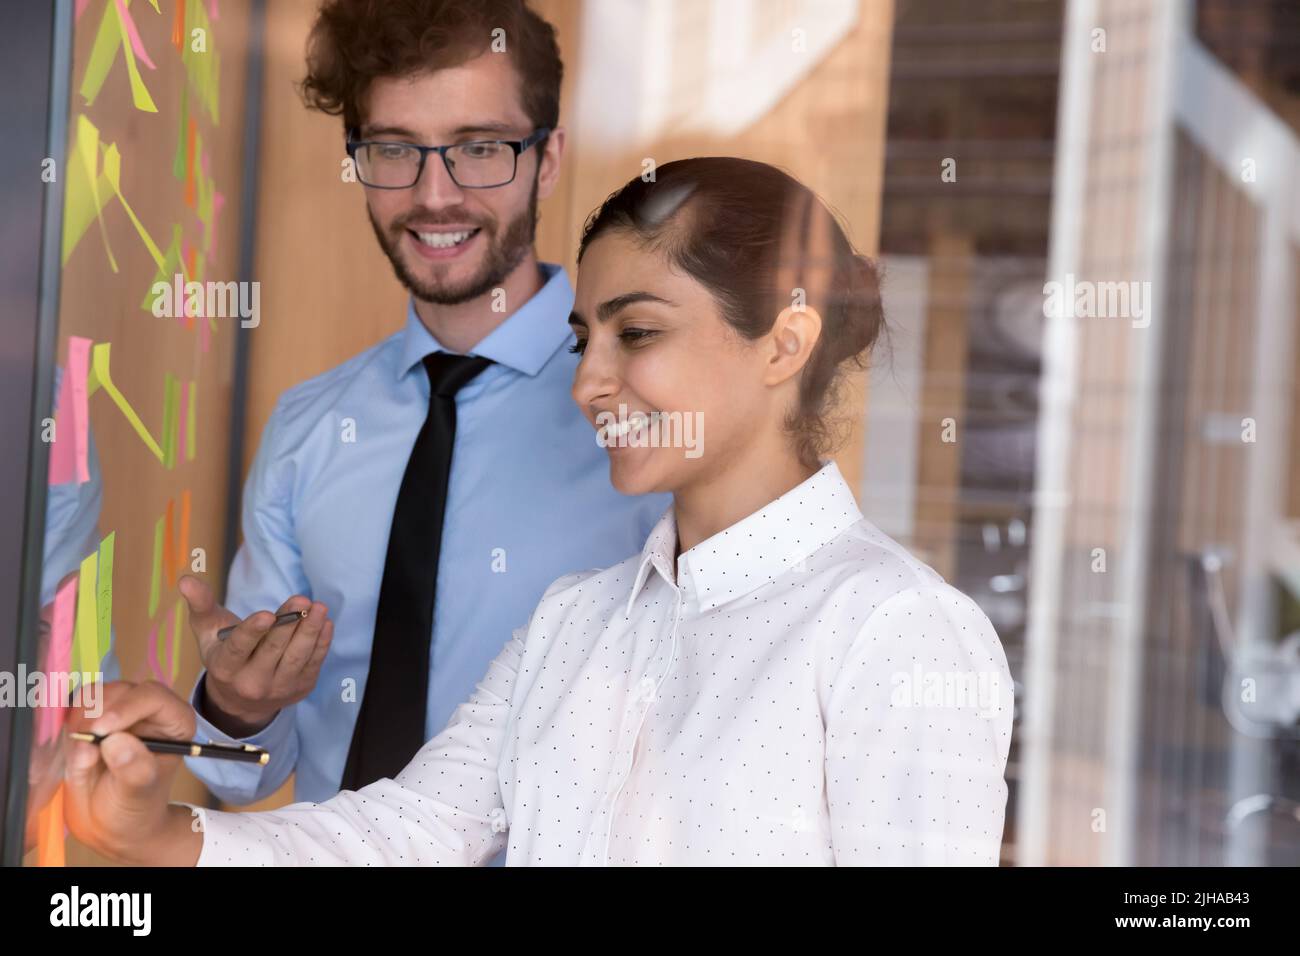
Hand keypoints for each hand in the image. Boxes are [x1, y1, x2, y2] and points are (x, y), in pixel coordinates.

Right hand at [63, 680, 202, 865]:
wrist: (111, 820)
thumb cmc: (135, 806)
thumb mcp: (138, 794)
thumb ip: (134, 769)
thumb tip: (115, 742)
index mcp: (173, 721)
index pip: (154, 697)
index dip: (127, 707)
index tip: (101, 731)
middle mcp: (148, 709)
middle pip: (121, 691)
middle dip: (97, 716)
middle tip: (85, 748)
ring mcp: (119, 709)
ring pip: (95, 695)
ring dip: (80, 722)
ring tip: (84, 757)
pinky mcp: (92, 715)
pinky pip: (75, 707)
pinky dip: (68, 723)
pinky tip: (75, 749)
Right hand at [181, 575, 332, 737]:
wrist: (242, 699)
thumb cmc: (224, 653)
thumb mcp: (208, 631)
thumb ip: (201, 604)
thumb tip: (186, 580)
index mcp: (225, 668)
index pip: (239, 649)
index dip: (253, 632)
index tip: (267, 614)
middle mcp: (250, 683)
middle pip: (273, 651)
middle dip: (288, 625)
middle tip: (302, 599)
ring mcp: (278, 689)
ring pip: (296, 658)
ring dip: (310, 632)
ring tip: (319, 608)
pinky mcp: (300, 688)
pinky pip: (313, 664)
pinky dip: (321, 643)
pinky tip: (326, 623)